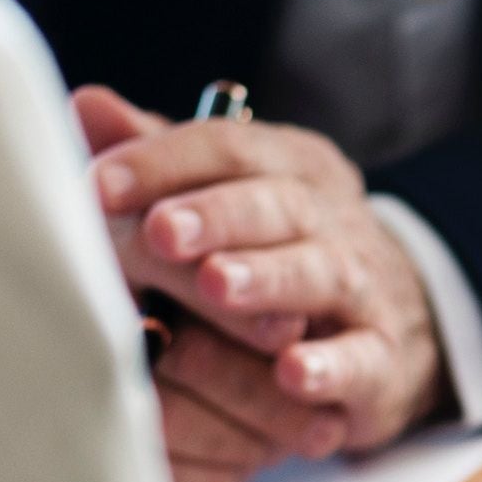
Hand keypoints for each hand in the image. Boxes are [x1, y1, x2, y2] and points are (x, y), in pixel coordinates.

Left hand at [76, 87, 445, 481]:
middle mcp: (333, 218)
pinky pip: (361, 360)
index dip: (163, 161)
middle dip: (216, 216)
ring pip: (320, 273)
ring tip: (217, 284)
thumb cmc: (286, 255)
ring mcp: (364, 288)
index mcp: (292, 166)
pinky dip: (329, 367)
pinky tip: (291, 375)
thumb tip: (84, 106)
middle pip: (277, 204)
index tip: (98, 183)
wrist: (397, 327)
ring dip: (267, 277)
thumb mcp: (229, 198)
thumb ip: (162, 162)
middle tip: (159, 231)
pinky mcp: (382, 361)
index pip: (228, 146)